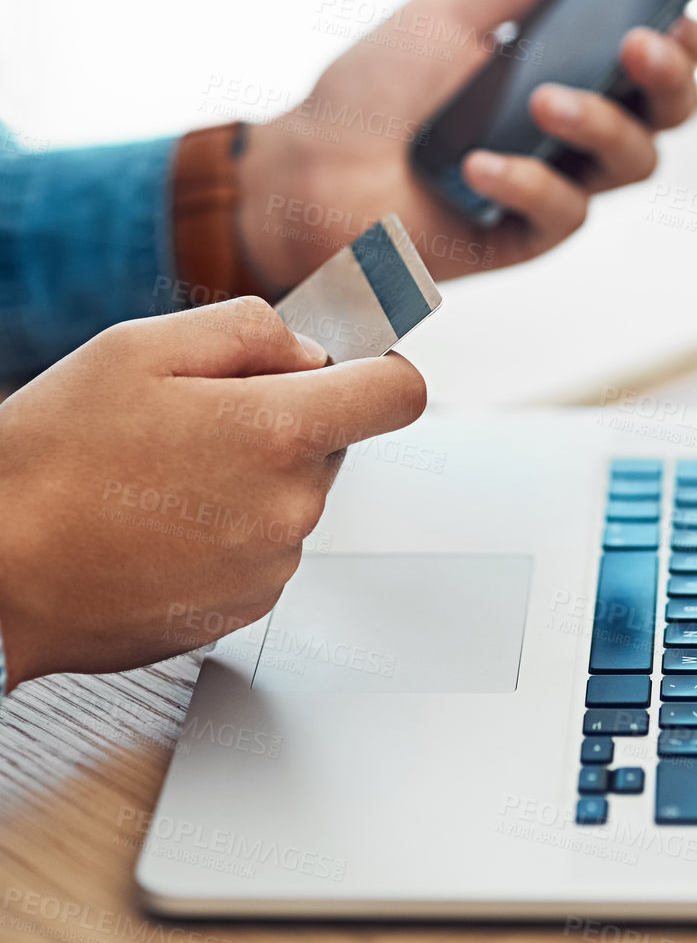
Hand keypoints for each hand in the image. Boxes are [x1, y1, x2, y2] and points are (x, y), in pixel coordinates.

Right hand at [0, 299, 424, 688]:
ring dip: (250, 478)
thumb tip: (310, 351)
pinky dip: (224, 530)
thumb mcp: (142, 348)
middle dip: (284, 420)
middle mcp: (288, 510)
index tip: (351, 362)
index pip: (399, 394)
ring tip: (159, 475)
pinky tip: (156, 522)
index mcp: (278, 433)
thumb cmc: (50, 460)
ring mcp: (266, 569)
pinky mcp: (237, 611)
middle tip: (197, 417)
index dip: (377, 366)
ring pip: (292, 497)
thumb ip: (250, 330)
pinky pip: (259, 548)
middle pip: (334, 442)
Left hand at [238, 0, 696, 290]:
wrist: (305, 170)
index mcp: (565, 69)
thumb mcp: (449, 15)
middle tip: (639, 44)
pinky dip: (527, 180)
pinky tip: (479, 166)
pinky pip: (564, 210)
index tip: (678, 8)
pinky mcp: (526, 234)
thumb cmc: (370, 91)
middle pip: (669, 111)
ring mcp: (556, 182)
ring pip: (636, 161)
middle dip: (670, 75)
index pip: (652, 56)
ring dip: (602, 122)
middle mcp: (574, 129)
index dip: (682, 36)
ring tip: (546, 100)